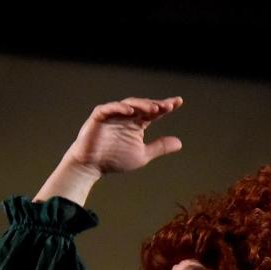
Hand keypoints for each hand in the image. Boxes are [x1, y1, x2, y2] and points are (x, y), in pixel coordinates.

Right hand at [65, 96, 182, 175]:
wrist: (90, 167)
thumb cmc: (113, 161)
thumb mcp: (141, 155)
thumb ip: (159, 147)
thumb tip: (180, 143)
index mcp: (137, 123)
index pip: (154, 111)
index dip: (166, 106)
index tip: (179, 102)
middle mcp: (126, 116)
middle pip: (143, 105)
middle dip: (155, 105)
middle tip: (168, 106)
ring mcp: (112, 114)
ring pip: (129, 104)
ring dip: (141, 105)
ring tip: (153, 109)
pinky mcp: (99, 116)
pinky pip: (109, 108)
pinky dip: (119, 108)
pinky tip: (130, 112)